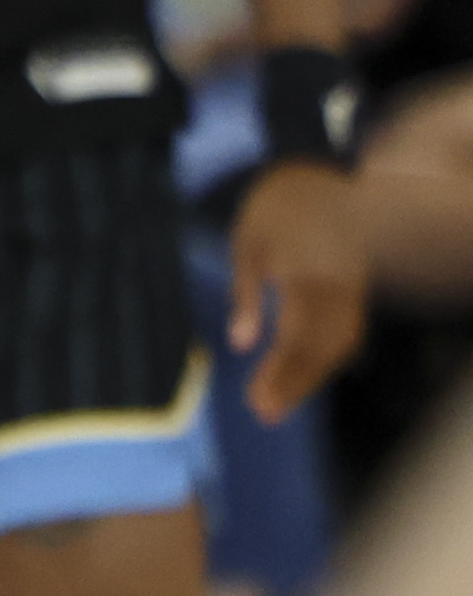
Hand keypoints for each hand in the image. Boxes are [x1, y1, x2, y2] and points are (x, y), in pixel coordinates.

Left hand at [229, 157, 367, 421]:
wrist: (315, 182)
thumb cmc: (271, 214)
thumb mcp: (245, 245)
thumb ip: (246, 294)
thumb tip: (240, 344)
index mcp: (306, 271)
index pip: (296, 332)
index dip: (280, 370)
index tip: (257, 398)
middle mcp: (335, 285)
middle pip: (319, 345)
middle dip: (293, 382)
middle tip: (264, 413)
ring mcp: (350, 289)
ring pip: (337, 343)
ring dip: (309, 377)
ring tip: (275, 404)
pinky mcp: (354, 291)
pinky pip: (346, 332)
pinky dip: (326, 358)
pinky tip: (302, 378)